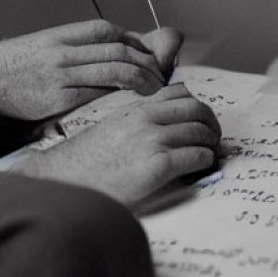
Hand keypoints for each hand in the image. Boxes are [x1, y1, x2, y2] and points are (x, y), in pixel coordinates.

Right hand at [0, 20, 178, 120]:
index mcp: (64, 34)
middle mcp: (65, 50)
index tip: (149, 55)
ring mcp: (61, 73)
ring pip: (113, 70)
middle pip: (118, 50)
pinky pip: (95, 95)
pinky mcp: (55, 98)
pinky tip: (129, 103)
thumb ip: (78, 46)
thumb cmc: (16, 63)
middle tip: (160, 75)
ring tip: (154, 89)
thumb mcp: (48, 43)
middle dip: (145, 62)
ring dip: (140, 79)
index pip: (110, 32)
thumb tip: (115, 51)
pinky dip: (117, 97)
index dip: (135, 42)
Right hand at [10, 83, 220, 206]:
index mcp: (135, 109)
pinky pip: (197, 156)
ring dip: (211, 144)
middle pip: (197, 109)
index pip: (179, 93)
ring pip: (201, 132)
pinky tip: (199, 169)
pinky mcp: (157, 166)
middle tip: (213, 138)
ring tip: (209, 156)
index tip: (200, 121)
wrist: (64, 183)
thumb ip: (137, 123)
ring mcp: (151, 141)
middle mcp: (145, 119)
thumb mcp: (111, 130)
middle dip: (211, 124)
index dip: (196, 106)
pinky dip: (205, 161)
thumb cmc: (85, 164)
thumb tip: (166, 128)